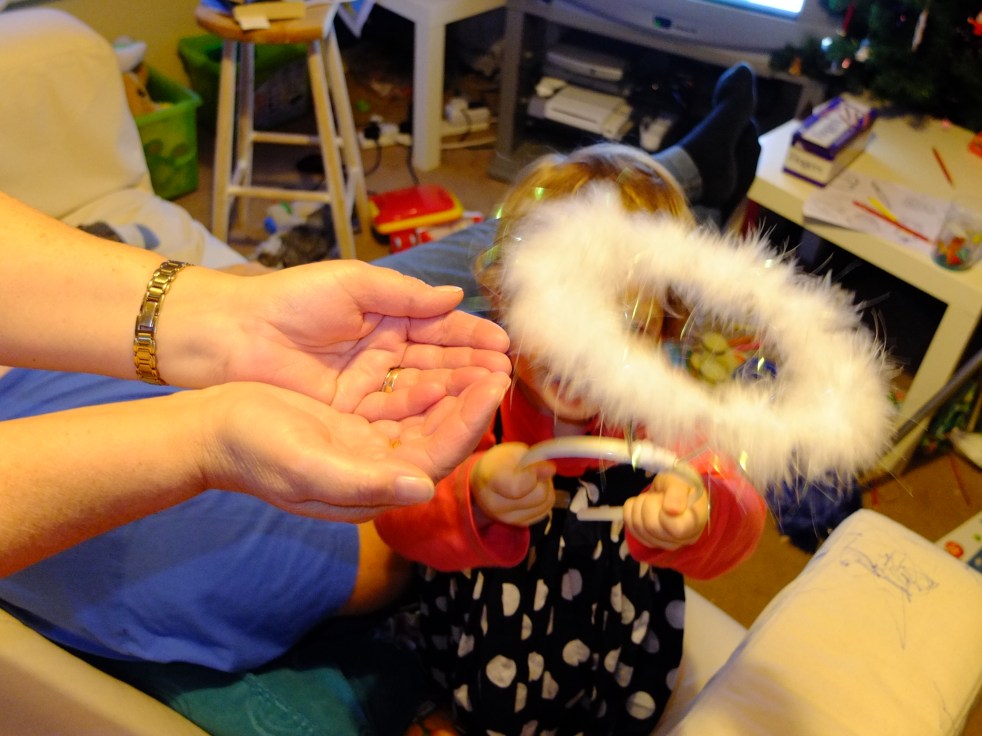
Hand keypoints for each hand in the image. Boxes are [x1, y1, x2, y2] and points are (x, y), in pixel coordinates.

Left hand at [166, 260, 511, 418]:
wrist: (235, 335)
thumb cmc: (292, 299)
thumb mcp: (354, 284)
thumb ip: (405, 294)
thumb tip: (455, 295)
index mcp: (386, 317)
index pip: (438, 328)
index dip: (470, 335)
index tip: (503, 344)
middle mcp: (385, 353)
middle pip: (438, 361)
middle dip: (473, 365)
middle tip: (507, 372)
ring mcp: (371, 385)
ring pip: (424, 388)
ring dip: (458, 389)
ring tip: (492, 389)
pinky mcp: (354, 413)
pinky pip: (397, 412)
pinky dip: (427, 408)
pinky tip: (454, 404)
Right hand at [199, 375, 511, 522]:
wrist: (210, 432)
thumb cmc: (254, 449)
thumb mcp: (307, 467)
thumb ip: (365, 483)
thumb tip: (422, 488)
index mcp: (370, 488)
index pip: (436, 456)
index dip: (469, 421)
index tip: (493, 383)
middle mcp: (376, 472)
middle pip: (438, 437)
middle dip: (470, 403)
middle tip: (499, 364)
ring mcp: (365, 448)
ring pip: (424, 420)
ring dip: (453, 392)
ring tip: (480, 360)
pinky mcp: (353, 426)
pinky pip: (400, 408)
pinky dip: (423, 388)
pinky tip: (439, 365)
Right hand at [470, 442, 555, 526]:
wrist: (482, 484)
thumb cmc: (497, 463)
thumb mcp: (512, 452)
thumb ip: (532, 459)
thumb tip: (551, 470)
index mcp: (490, 482)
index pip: (518, 487)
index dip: (534, 474)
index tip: (540, 464)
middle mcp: (496, 505)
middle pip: (539, 495)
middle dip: (542, 479)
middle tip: (533, 470)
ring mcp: (508, 518)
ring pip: (546, 502)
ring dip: (546, 488)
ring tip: (532, 480)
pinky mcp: (520, 524)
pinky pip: (546, 510)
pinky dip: (545, 499)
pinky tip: (533, 491)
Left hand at [623, 471, 708, 549]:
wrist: (673, 486)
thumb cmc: (681, 481)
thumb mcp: (682, 478)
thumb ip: (677, 491)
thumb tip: (671, 510)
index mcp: (696, 522)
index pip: (676, 528)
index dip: (665, 512)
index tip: (665, 497)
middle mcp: (683, 538)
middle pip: (652, 526)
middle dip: (650, 503)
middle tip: (659, 495)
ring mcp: (665, 542)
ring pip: (638, 527)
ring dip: (640, 505)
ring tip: (653, 498)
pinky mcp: (649, 540)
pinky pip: (630, 526)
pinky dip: (632, 510)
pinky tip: (643, 505)